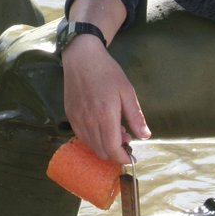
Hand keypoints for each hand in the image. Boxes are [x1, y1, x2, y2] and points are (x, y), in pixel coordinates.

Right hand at [61, 36, 150, 164]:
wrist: (82, 57)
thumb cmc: (107, 72)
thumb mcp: (127, 91)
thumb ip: (135, 116)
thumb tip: (145, 136)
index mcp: (105, 116)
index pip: (112, 149)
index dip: (122, 158)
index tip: (131, 157)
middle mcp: (89, 121)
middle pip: (101, 151)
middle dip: (115, 152)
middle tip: (125, 138)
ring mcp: (77, 119)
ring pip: (90, 145)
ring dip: (103, 146)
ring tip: (113, 130)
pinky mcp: (70, 115)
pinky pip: (81, 136)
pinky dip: (92, 139)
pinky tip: (100, 127)